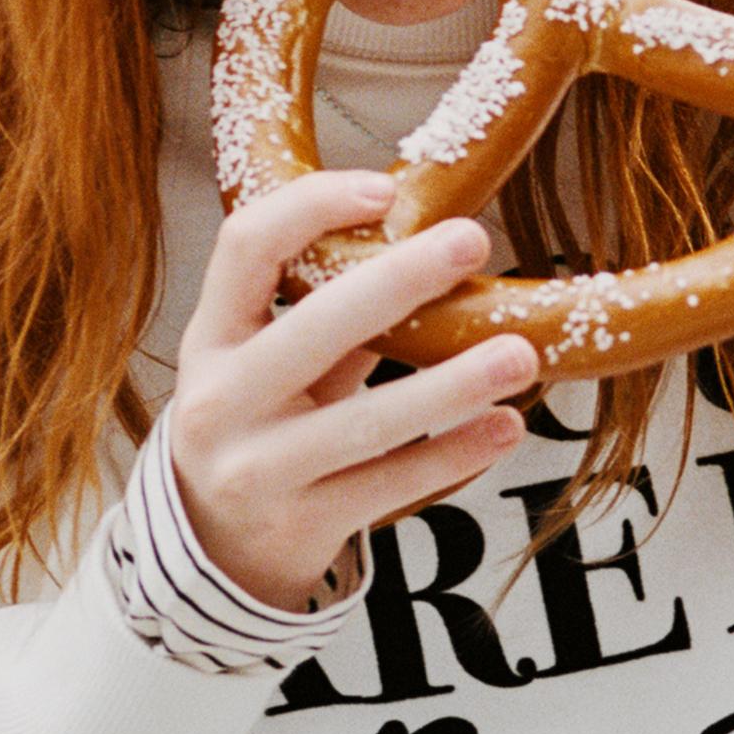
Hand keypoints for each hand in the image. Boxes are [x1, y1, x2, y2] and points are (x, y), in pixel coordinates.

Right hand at [171, 170, 538, 609]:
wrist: (215, 544)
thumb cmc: (262, 423)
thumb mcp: (267, 363)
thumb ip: (333, 312)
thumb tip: (436, 242)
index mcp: (212, 337)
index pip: (244, 247)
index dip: (310, 208)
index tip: (384, 189)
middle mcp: (221, 400)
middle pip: (314, 327)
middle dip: (398, 279)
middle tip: (472, 239)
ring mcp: (256, 469)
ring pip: (365, 421)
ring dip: (451, 385)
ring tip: (520, 354)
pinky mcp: (301, 524)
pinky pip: (390, 485)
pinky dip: (454, 455)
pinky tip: (506, 427)